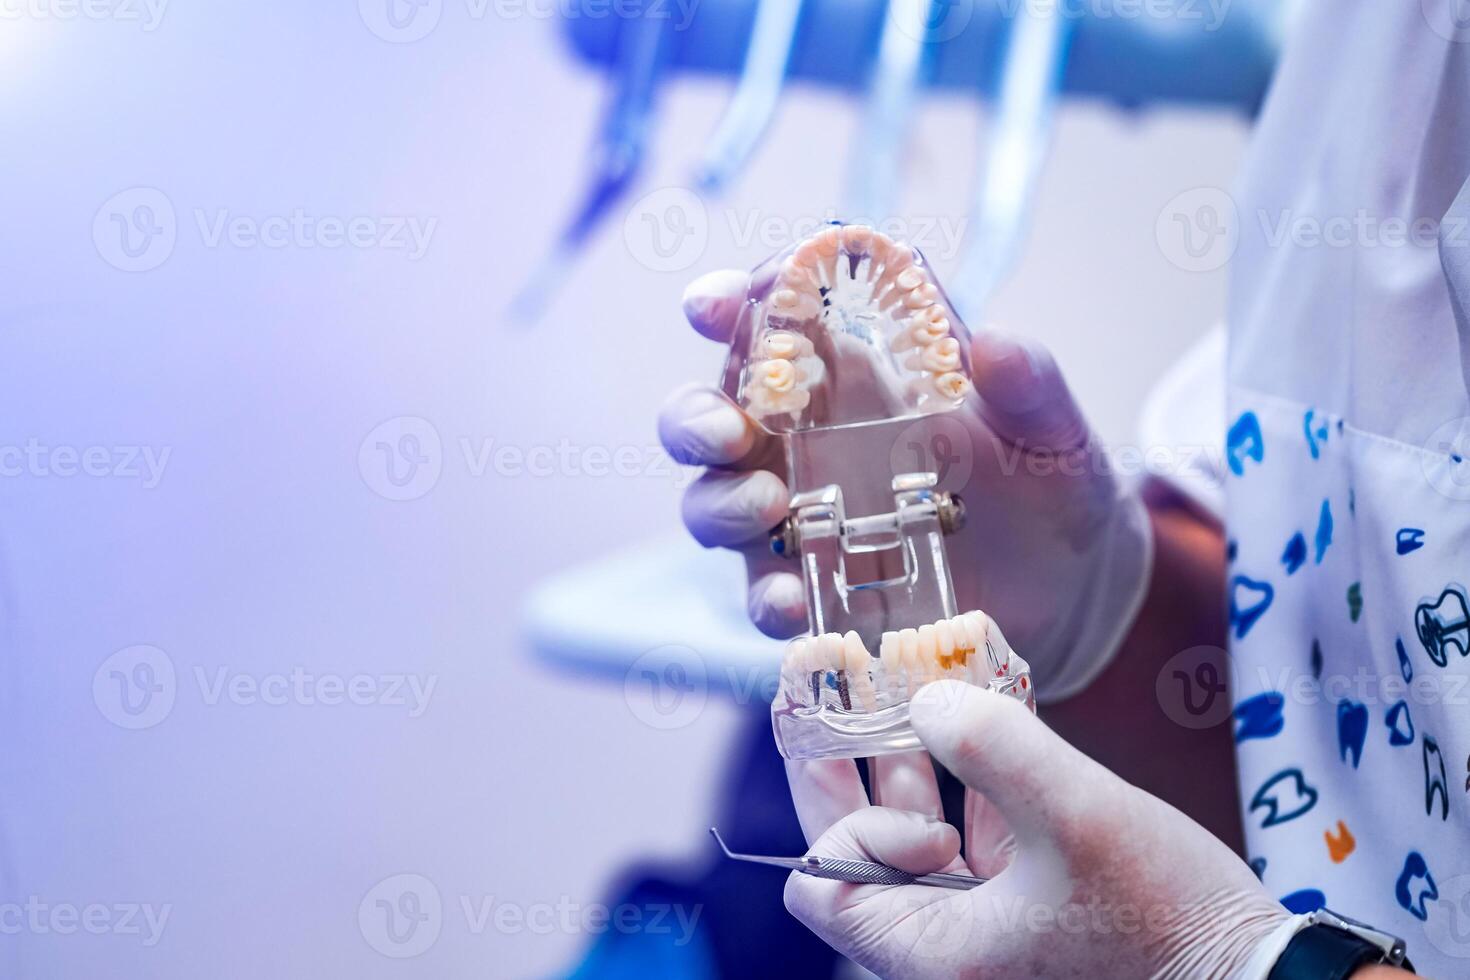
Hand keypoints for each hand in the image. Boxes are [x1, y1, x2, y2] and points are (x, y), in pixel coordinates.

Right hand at [658, 270, 1151, 698]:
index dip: (727, 306)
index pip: (770, 326)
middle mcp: (805, 445)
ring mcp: (801, 522)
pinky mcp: (817, 594)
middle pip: (707, 419)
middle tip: (727, 431)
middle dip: (694, 420)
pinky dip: (766, 600)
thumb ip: (1029, 384)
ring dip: (720, 505)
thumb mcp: (1049, 427)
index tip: (713, 304)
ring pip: (714, 505)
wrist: (1072, 589)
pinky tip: (793, 602)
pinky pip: (765, 596)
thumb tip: (998, 346)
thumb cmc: (1047, 481)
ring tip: (766, 510)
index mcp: (849, 378)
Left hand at [783, 680, 1289, 978]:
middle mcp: (947, 953)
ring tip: (918, 690)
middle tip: (847, 696)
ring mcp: (987, 934)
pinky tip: (990, 725)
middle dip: (856, 771)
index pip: (821, 889)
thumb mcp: (1076, 813)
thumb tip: (926, 700)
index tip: (925, 813)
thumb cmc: (1167, 918)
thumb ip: (992, 745)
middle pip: (857, 858)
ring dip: (916, 768)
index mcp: (934, 955)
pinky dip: (972, 790)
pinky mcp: (1029, 915)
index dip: (849, 828)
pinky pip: (973, 848)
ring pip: (916, 845)